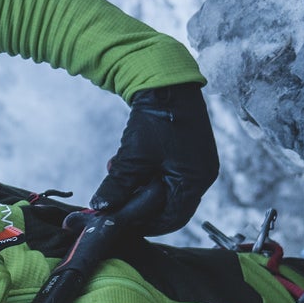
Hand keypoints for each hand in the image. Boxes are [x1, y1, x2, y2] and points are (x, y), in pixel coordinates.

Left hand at [89, 83, 218, 235]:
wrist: (166, 78)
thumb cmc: (156, 117)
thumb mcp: (133, 156)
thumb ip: (117, 186)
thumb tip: (100, 207)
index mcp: (196, 180)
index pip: (173, 219)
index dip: (146, 224)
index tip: (123, 223)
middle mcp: (202, 174)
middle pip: (169, 205)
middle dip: (139, 202)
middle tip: (115, 200)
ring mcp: (197, 162)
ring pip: (165, 187)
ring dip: (139, 185)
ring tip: (115, 172)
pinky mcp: (189, 150)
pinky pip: (167, 172)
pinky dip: (146, 171)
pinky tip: (125, 161)